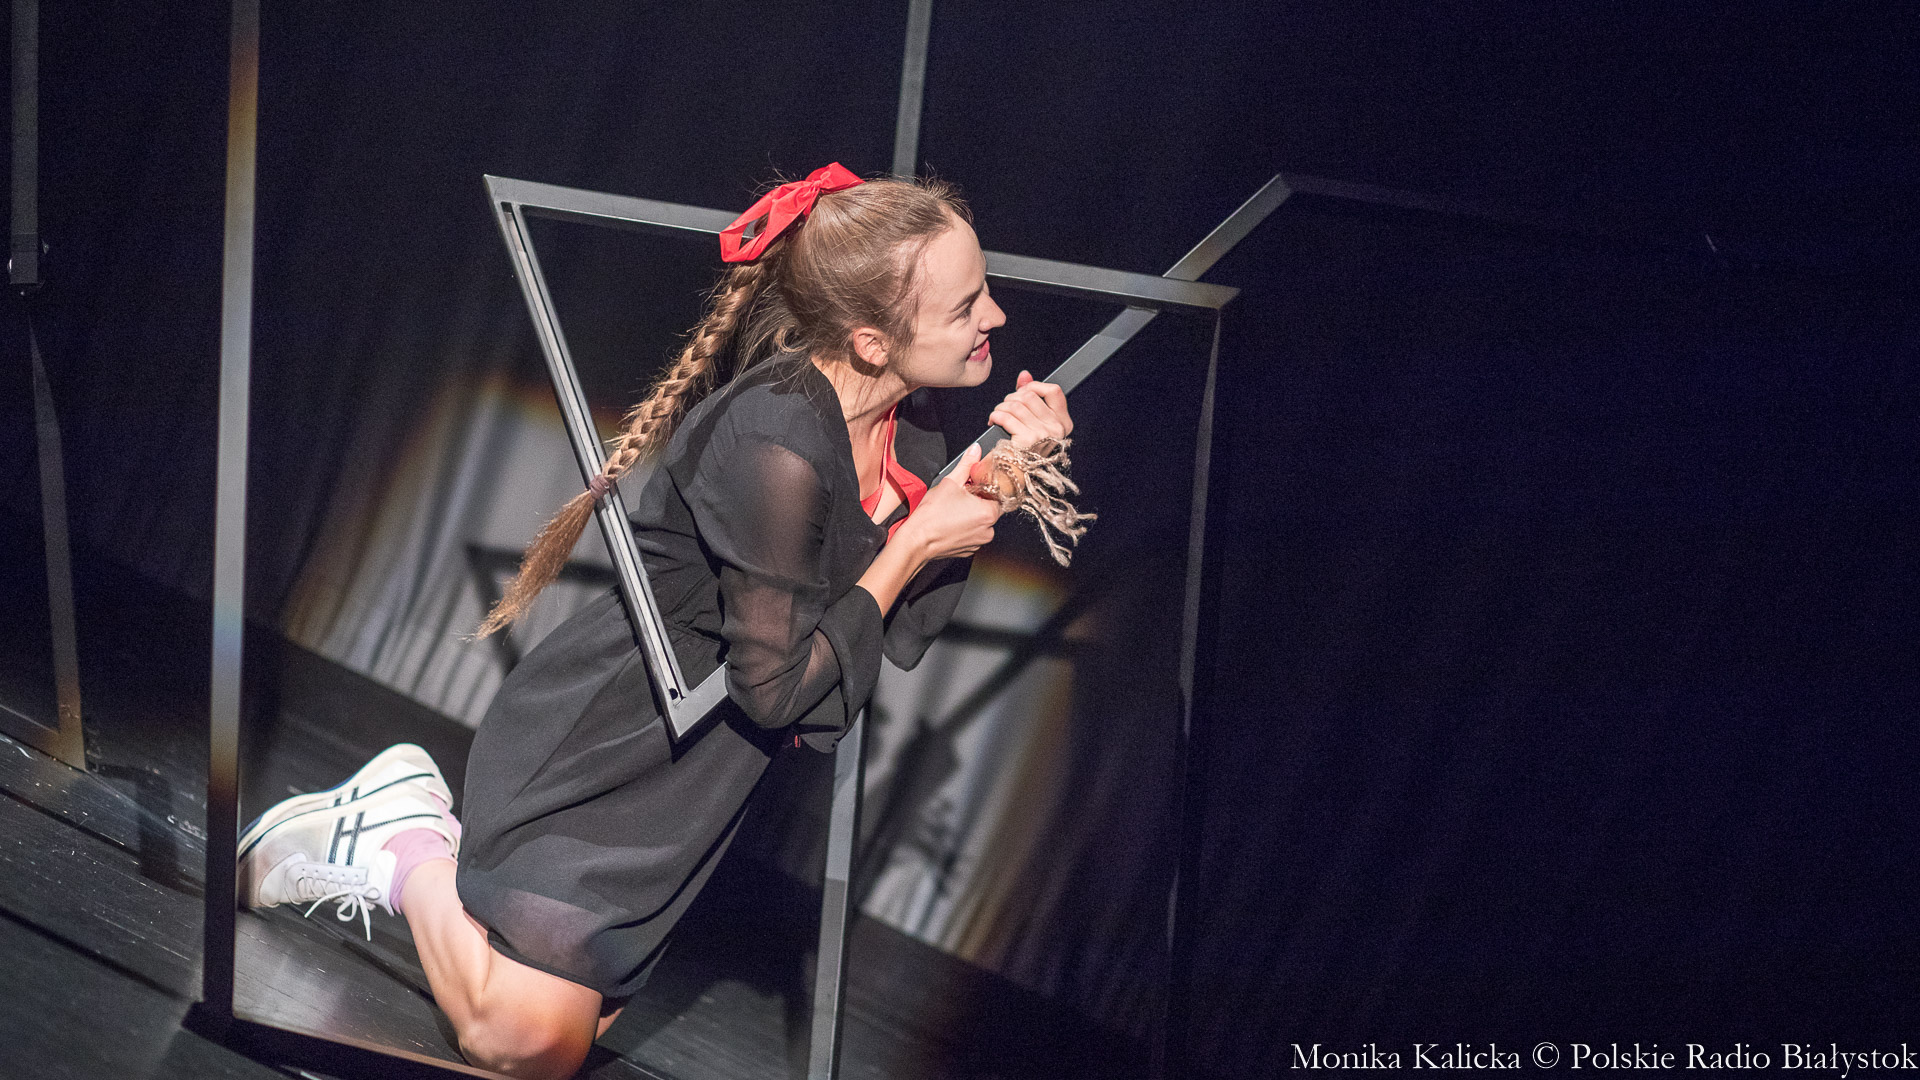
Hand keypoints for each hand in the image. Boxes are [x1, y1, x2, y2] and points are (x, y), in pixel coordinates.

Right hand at [900, 444, 1000, 561]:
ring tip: (954, 509)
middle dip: (978, 500)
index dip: (986, 486)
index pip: (998, 494)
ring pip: (981, 522)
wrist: (917, 540)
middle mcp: (988, 530)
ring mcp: (979, 542)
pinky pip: (973, 534)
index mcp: (989, 512)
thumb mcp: (950, 482)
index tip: (974, 484)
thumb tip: (975, 450)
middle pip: (990, 508)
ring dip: (972, 514)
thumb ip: (966, 464)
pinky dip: (965, 527)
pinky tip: (952, 521)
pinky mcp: (969, 549)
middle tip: (961, 495)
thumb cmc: (932, 515)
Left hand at [989, 370, 1072, 450]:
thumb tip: (1025, 375)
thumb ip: (1031, 396)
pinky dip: (995, 416)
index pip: (1054, 391)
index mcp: (1063, 424)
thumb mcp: (1032, 421)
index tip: (1021, 391)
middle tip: (1004, 409)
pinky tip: (993, 422)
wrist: (1012, 477)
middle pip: (1029, 397)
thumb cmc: (1022, 451)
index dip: (1034, 386)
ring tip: (997, 416)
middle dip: (1011, 399)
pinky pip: (1006, 416)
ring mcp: (1043, 435)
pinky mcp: (1027, 440)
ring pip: (1016, 405)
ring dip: (1000, 408)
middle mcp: (1056, 429)